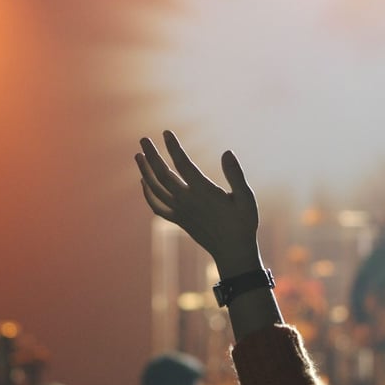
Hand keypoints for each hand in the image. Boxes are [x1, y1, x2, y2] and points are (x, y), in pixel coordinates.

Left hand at [136, 131, 262, 277]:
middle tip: (143, 139)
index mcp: (204, 192)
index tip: (166, 133)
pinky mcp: (178, 220)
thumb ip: (236, 175)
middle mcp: (187, 201)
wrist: (233, 252)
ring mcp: (180, 212)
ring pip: (155, 189)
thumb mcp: (246, 198)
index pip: (183, 164)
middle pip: (162, 174)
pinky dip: (147, 194)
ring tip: (138, 155)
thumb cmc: (243, 223)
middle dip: (151, 155)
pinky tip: (143, 183)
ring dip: (144, 171)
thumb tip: (227, 152)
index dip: (173, 148)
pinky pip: (157, 206)